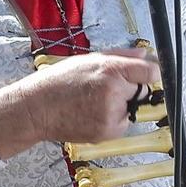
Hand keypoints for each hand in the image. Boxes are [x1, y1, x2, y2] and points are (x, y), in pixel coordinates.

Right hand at [0, 48, 160, 160]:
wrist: (35, 110)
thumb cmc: (57, 83)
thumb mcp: (87, 60)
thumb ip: (120, 57)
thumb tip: (144, 55)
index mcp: (110, 70)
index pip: (151, 72)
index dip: (148, 73)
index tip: (143, 75)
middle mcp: (114, 91)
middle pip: (143, 90)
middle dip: (131, 89)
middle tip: (106, 89)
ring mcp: (112, 113)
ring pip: (133, 108)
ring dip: (122, 105)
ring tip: (94, 102)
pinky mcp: (109, 131)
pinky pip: (123, 123)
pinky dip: (114, 119)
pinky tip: (92, 113)